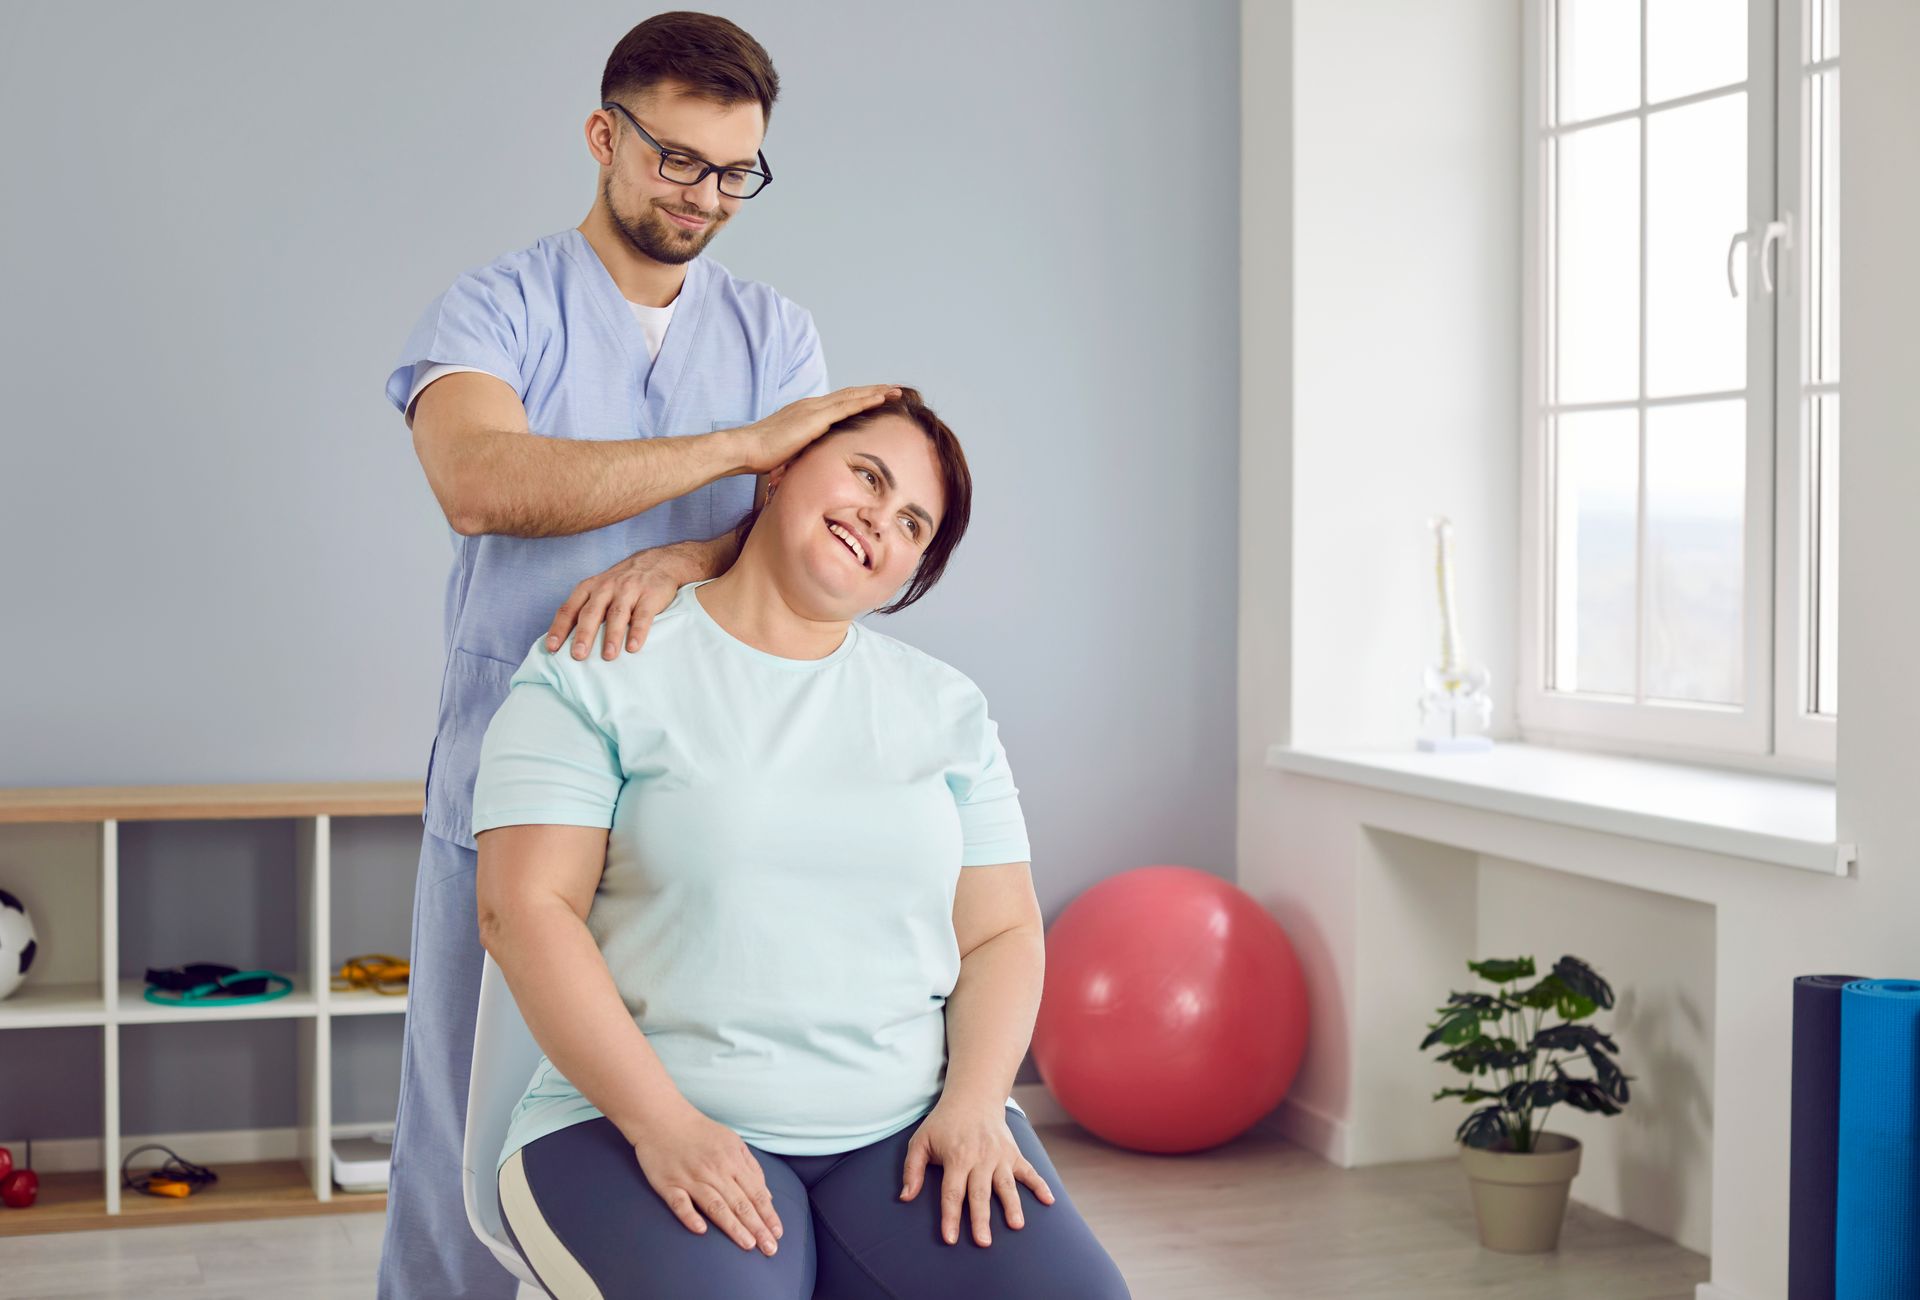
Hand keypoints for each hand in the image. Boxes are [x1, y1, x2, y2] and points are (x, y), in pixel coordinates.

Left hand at [544, 538, 717, 660]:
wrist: (659, 562)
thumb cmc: (624, 583)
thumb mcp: (601, 588)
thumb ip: (586, 609)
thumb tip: (566, 641)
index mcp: (590, 588)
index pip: (569, 608)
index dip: (559, 628)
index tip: (551, 648)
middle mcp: (606, 588)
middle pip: (591, 613)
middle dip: (584, 634)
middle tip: (578, 655)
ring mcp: (629, 591)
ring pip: (617, 614)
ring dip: (612, 636)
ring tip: (608, 656)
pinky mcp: (650, 596)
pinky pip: (643, 615)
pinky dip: (638, 631)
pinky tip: (634, 647)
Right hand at [628, 1104, 782, 1255]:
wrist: (662, 1118)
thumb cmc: (700, 1132)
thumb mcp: (733, 1141)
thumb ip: (751, 1167)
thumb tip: (767, 1196)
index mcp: (732, 1161)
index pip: (755, 1193)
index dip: (768, 1214)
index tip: (778, 1234)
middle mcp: (714, 1171)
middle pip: (740, 1203)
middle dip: (757, 1227)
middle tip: (770, 1249)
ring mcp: (691, 1178)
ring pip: (716, 1206)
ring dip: (733, 1227)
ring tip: (748, 1245)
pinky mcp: (668, 1184)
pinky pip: (680, 1203)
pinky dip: (690, 1216)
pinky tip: (701, 1231)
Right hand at [733, 385, 901, 475]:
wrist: (746, 449)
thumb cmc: (762, 455)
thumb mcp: (790, 453)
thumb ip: (804, 452)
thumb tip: (812, 462)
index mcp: (807, 413)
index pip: (839, 402)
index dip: (859, 399)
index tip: (877, 398)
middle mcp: (812, 406)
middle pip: (849, 394)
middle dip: (873, 391)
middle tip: (894, 389)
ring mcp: (814, 409)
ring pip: (852, 396)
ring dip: (876, 393)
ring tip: (895, 390)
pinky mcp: (815, 418)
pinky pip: (847, 406)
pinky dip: (866, 401)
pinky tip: (882, 399)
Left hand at [899, 1099, 1054, 1246]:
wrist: (973, 1097)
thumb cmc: (943, 1123)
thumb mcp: (920, 1140)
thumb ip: (912, 1168)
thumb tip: (905, 1197)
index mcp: (956, 1157)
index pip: (952, 1192)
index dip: (950, 1216)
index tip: (950, 1238)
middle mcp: (980, 1157)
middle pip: (979, 1193)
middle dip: (981, 1218)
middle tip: (984, 1242)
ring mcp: (999, 1156)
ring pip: (1006, 1184)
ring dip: (1012, 1205)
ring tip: (1016, 1226)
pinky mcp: (1014, 1153)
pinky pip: (1029, 1171)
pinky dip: (1040, 1185)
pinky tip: (1049, 1200)